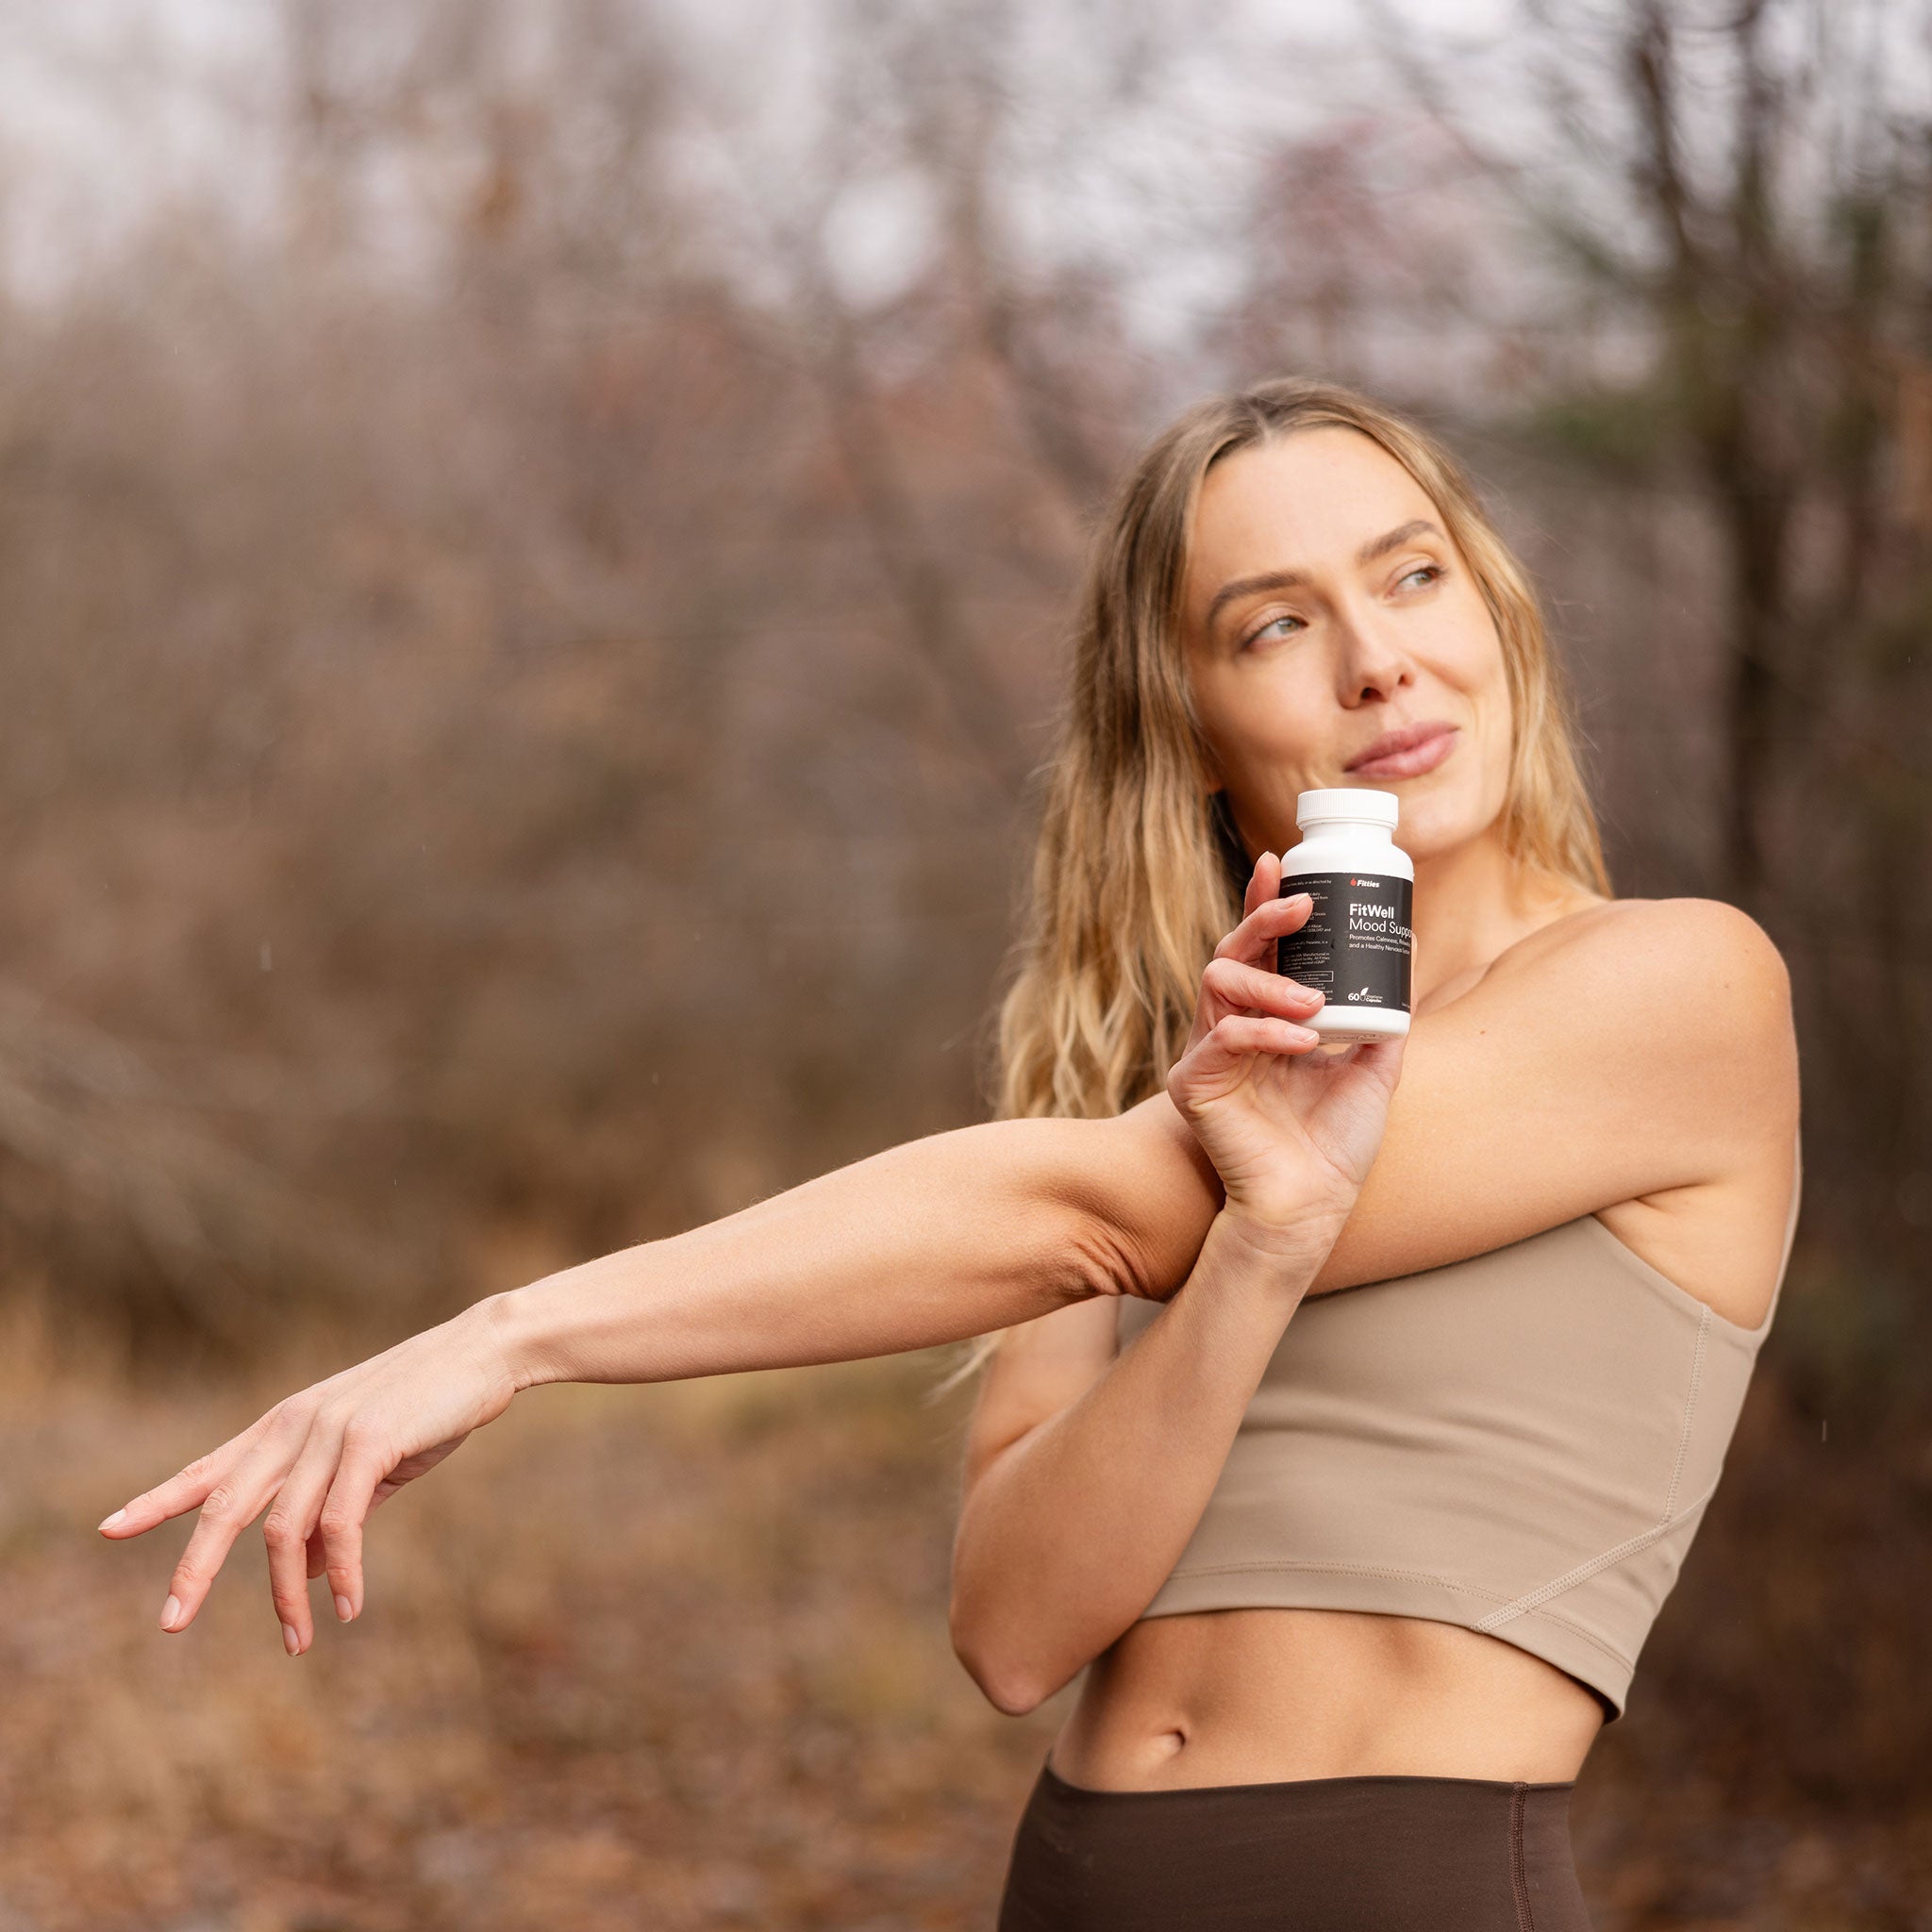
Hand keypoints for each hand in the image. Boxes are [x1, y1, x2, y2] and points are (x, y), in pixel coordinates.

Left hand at [96, 1298, 521, 1653]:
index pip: (209, 1469)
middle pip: (223, 1506)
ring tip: (298, 1643)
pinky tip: (350, 1608)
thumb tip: (309, 1573)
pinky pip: (340, 1525)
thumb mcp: (373, 1463)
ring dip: (287, 1596)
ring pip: (282, 1530)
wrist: (484, 1352)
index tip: (108, 1529)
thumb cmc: (430, 1404)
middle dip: (194, 1568)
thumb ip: (333, 1512)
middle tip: (170, 1623)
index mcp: (287, 1426)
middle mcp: (293, 1426)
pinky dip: (344, 1573)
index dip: (158, 1500)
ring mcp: (327, 1432)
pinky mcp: (367, 1443)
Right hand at [1167, 851, 1405, 1249]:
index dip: (1265, 902)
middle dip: (1262, 919)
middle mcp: (1231, 1027)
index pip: (1260, 948)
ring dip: (1270, 983)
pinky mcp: (1194, 1084)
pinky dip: (1264, 1033)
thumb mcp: (1372, 1070)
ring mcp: (1208, 1053)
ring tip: (1315, 1005)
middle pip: (1232, 951)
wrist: (1312, 1205)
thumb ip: (1382, 1021)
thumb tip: (1404, 967)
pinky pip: (1221, 1038)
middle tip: (1301, 906)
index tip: (1281, 862)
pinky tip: (1303, 1042)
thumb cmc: (1333, 1145)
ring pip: (1219, 983)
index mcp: (1267, 1018)